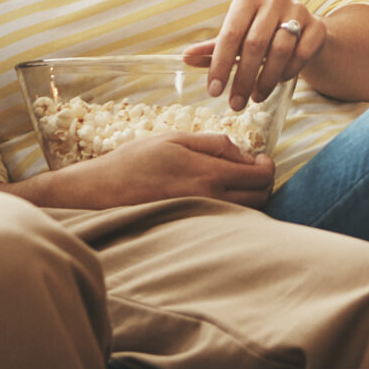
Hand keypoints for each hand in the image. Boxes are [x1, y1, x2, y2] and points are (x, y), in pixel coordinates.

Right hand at [47, 132, 275, 208]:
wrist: (101, 192)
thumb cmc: (135, 161)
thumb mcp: (175, 139)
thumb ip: (214, 143)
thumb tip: (244, 154)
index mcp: (208, 174)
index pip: (259, 177)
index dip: (267, 166)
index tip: (261, 159)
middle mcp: (209, 201)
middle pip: (260, 198)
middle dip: (263, 183)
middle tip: (253, 170)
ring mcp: (201, 219)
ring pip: (246, 214)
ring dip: (250, 198)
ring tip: (236, 182)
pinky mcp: (192, 229)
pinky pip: (226, 222)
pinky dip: (234, 211)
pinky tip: (220, 198)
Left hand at [185, 0, 325, 108]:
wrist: (302, 28)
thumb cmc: (261, 33)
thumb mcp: (237, 37)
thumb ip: (213, 48)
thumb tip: (186, 58)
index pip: (230, 34)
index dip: (220, 65)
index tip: (214, 91)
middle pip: (255, 44)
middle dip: (243, 78)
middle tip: (235, 104)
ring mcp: (299, 10)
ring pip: (281, 50)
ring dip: (266, 79)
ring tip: (256, 97)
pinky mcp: (318, 26)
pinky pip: (303, 52)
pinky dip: (290, 70)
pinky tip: (280, 81)